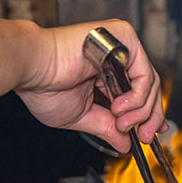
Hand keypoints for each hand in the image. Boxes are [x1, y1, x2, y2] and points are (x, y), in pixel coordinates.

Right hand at [16, 19, 165, 153]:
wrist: (31, 68)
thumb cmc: (44, 85)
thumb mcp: (83, 115)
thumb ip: (107, 128)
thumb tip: (125, 144)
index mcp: (107, 70)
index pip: (140, 92)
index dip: (149, 114)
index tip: (149, 134)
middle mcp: (116, 55)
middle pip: (150, 87)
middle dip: (149, 117)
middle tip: (142, 137)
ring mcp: (121, 45)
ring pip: (150, 82)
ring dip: (140, 110)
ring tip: (121, 123)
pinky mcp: (123, 37)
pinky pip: (144, 72)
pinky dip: (138, 96)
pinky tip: (120, 107)